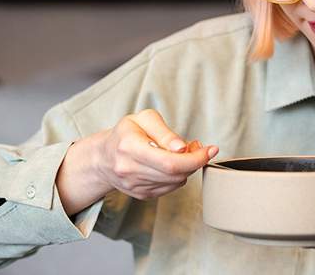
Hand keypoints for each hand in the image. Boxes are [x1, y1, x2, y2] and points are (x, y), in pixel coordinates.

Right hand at [95, 108, 218, 200]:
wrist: (104, 157)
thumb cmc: (127, 133)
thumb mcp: (144, 119)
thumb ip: (164, 131)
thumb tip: (182, 148)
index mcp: (129, 147)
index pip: (169, 162)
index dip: (195, 158)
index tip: (211, 149)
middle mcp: (129, 170)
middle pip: (175, 174)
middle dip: (195, 161)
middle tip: (200, 148)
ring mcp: (134, 186)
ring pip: (175, 182)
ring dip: (188, 168)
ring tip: (183, 152)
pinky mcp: (141, 195)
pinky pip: (170, 188)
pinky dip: (178, 176)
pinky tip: (173, 163)